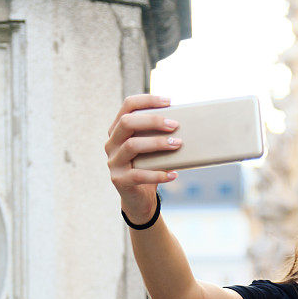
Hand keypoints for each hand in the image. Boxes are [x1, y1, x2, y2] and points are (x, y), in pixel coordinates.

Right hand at [105, 94, 181, 222]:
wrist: (138, 198)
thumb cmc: (148, 167)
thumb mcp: (151, 148)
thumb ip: (157, 133)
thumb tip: (186, 120)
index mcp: (118, 130)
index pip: (128, 106)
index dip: (148, 100)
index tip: (169, 102)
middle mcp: (111, 143)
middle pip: (127, 122)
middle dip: (153, 120)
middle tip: (175, 125)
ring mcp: (113, 162)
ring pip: (132, 146)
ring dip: (157, 143)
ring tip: (178, 145)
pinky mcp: (119, 180)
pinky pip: (138, 174)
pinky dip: (158, 174)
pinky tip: (173, 174)